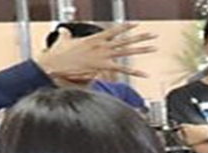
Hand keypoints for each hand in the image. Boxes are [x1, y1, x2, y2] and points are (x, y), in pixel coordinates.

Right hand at [34, 23, 158, 79]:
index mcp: (94, 39)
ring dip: (142, 49)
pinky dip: (135, 72)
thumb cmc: (57, 55)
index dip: (126, 27)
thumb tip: (63, 30)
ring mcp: (103, 56)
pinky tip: (145, 73)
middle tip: (153, 35)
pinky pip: (122, 70)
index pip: (114, 30)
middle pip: (125, 40)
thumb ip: (66, 35)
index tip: (136, 24)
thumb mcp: (63, 40)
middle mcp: (102, 46)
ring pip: (127, 51)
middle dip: (140, 37)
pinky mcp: (102, 67)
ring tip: (154, 47)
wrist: (54, 65)